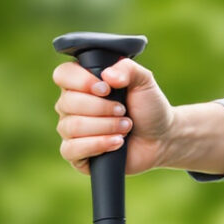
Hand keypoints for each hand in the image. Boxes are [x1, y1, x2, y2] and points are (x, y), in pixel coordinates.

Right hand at [54, 58, 176, 174]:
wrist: (160, 138)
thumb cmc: (148, 106)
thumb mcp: (144, 81)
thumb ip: (127, 69)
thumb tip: (107, 75)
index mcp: (82, 82)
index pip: (63, 74)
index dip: (81, 82)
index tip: (106, 89)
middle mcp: (71, 105)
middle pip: (68, 102)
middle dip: (102, 108)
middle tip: (123, 111)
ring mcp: (71, 130)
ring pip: (72, 126)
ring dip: (105, 126)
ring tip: (125, 127)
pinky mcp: (75, 153)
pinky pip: (71, 149)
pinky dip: (97, 144)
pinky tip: (116, 142)